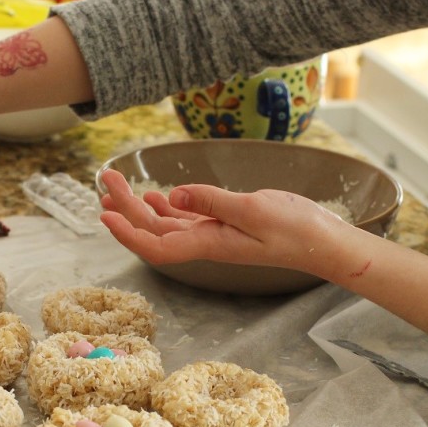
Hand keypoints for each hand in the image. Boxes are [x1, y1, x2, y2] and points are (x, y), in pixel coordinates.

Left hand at [97, 168, 348, 276]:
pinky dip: (166, 207)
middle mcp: (204, 242)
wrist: (321, 240)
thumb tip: (173, 196)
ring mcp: (213, 234)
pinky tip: (155, 196)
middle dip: (125, 208)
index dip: (128, 235)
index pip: (156, 247)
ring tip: (116, 186)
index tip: (106, 216)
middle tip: (106, 179)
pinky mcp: (223, 225)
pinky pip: (185, 219)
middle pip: (153, 231)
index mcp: (208, 243)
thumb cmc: (294, 229)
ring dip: (139, 207)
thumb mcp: (252, 209)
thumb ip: (212, 201)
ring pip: (165, 224)